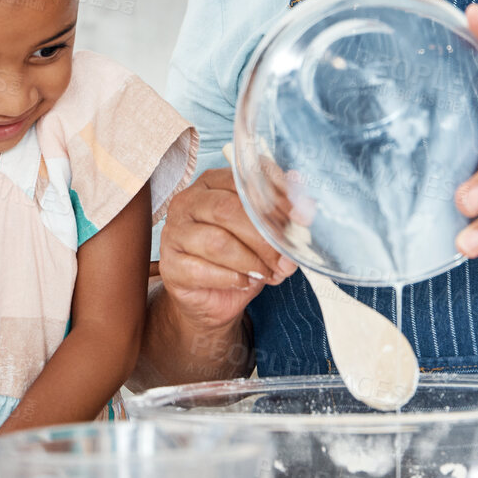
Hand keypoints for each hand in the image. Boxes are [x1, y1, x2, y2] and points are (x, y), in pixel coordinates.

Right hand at [157, 167, 294, 333]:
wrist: (214, 297)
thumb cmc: (240, 256)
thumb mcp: (266, 232)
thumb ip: (283, 216)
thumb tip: (306, 206)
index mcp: (212, 183)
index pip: (243, 179)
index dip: (275, 197)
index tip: (301, 218)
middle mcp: (188, 202)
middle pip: (227, 210)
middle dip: (264, 237)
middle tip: (285, 258)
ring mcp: (174, 233)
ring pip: (217, 242)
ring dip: (251, 261)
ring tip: (268, 273)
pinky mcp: (171, 265)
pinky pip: (203, 270)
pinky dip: (232, 278)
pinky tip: (245, 282)